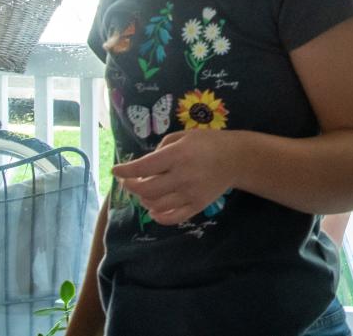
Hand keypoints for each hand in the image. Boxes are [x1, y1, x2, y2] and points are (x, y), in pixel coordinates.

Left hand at [112, 130, 236, 224]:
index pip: (143, 166)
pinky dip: (159, 216)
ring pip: (156, 205)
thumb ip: (163, 147)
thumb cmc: (209, 142)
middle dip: (131, 186)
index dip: (125, 170)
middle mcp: (182, 176)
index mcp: (178, 155)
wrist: (236, 158)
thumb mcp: (185, 136)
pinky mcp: (197, 205)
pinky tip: (154, 210)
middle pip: (146, 189)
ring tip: (145, 192)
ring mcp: (190, 193)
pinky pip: (173, 218)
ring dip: (144, 200)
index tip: (116, 170)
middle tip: (130, 182)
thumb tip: (146, 164)